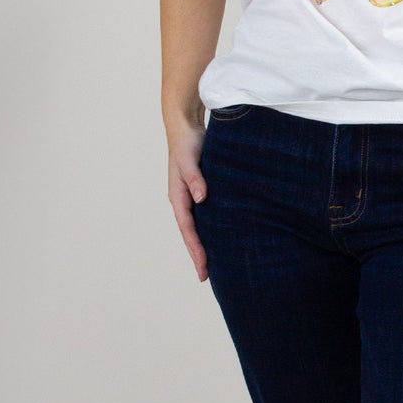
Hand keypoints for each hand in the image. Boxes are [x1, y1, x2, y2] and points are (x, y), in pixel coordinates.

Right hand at [167, 119, 208, 280]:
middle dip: (198, 254)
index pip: (188, 229)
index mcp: (178, 196)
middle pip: (191, 233)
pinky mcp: (202, 190)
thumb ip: (195, 178)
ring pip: (199, 226)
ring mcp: (192, 196)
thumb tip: (201, 199)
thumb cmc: (187, 142)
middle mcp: (185, 200)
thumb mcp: (189, 159)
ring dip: (205, 244)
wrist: (186, 126)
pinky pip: (207, 215)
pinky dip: (213, 229)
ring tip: (216, 264)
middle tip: (207, 276)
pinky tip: (223, 237)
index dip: (195, 249)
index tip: (203, 268)